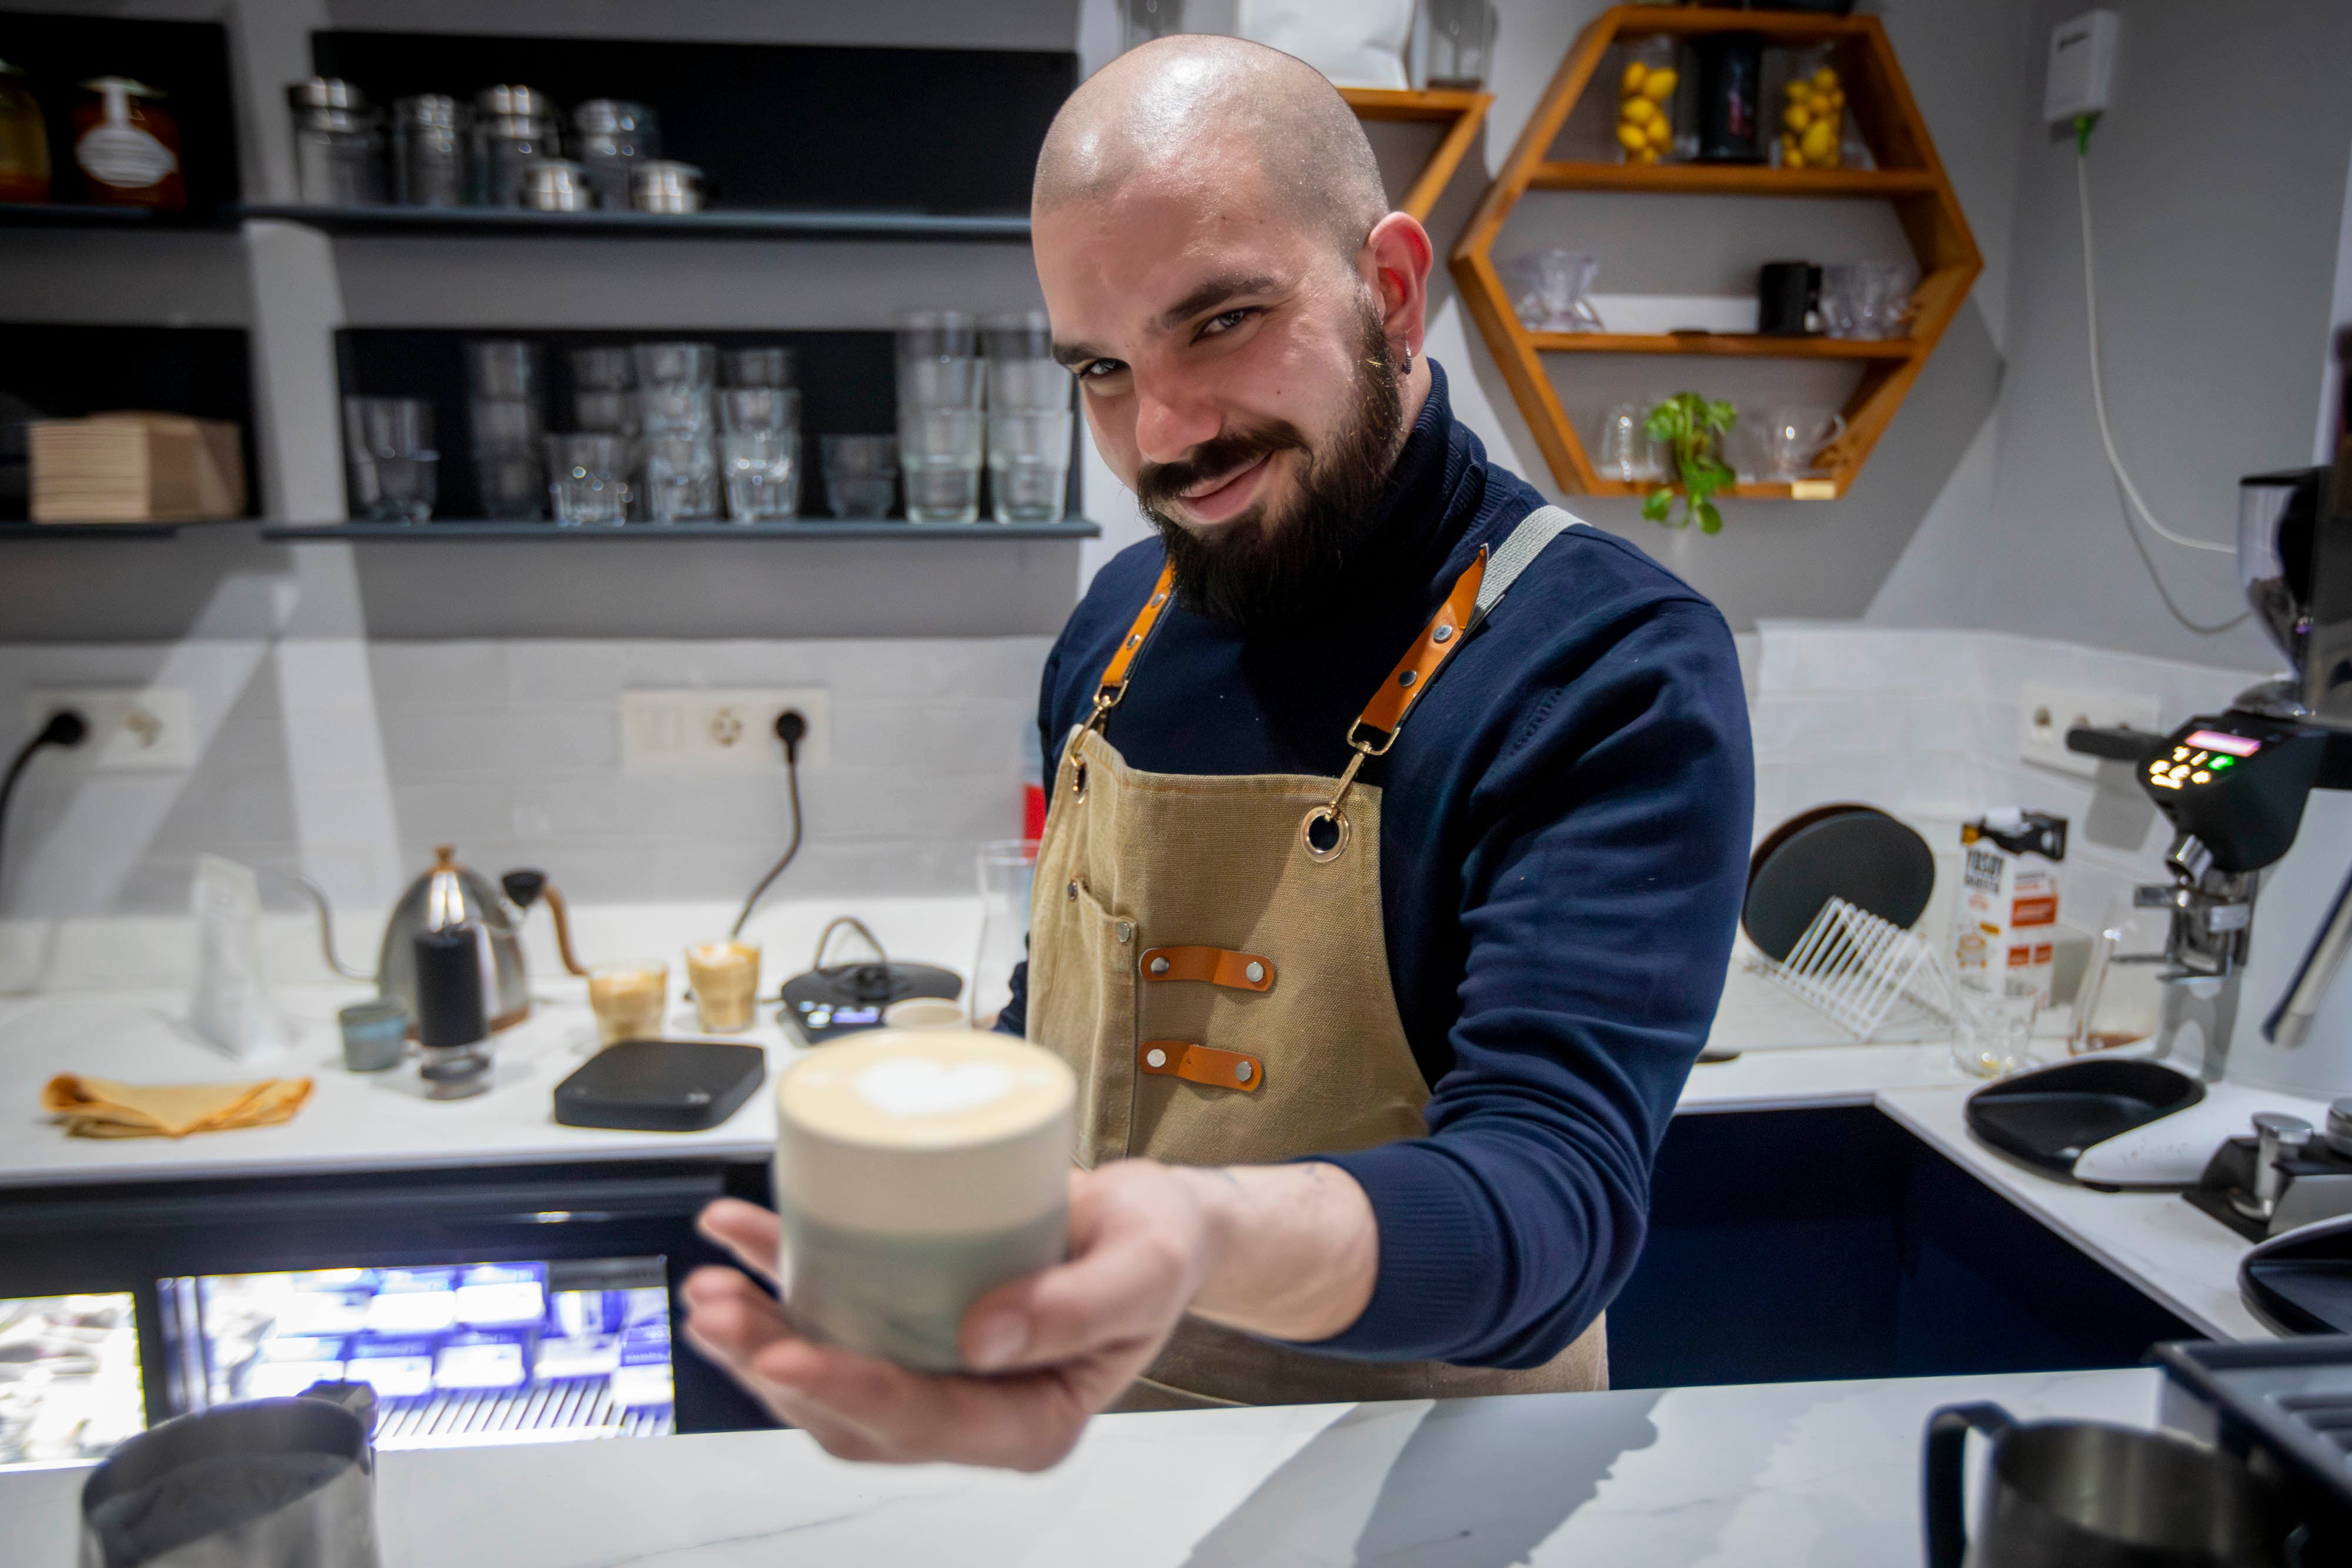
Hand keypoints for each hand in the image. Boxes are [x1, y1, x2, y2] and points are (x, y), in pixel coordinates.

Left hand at [680, 1159, 1220, 1470]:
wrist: (1153, 1217)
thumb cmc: (1158, 1246)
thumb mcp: (1144, 1269)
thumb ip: (1077, 1309)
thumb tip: (982, 1338)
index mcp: (1026, 1421)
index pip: (921, 1422)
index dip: (845, 1391)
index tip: (786, 1351)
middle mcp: (969, 1407)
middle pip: (852, 1410)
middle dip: (774, 1365)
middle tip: (718, 1312)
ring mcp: (933, 1367)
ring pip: (827, 1373)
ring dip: (757, 1336)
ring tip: (707, 1290)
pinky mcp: (910, 1319)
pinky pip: (832, 1311)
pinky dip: (776, 1278)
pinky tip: (736, 1241)